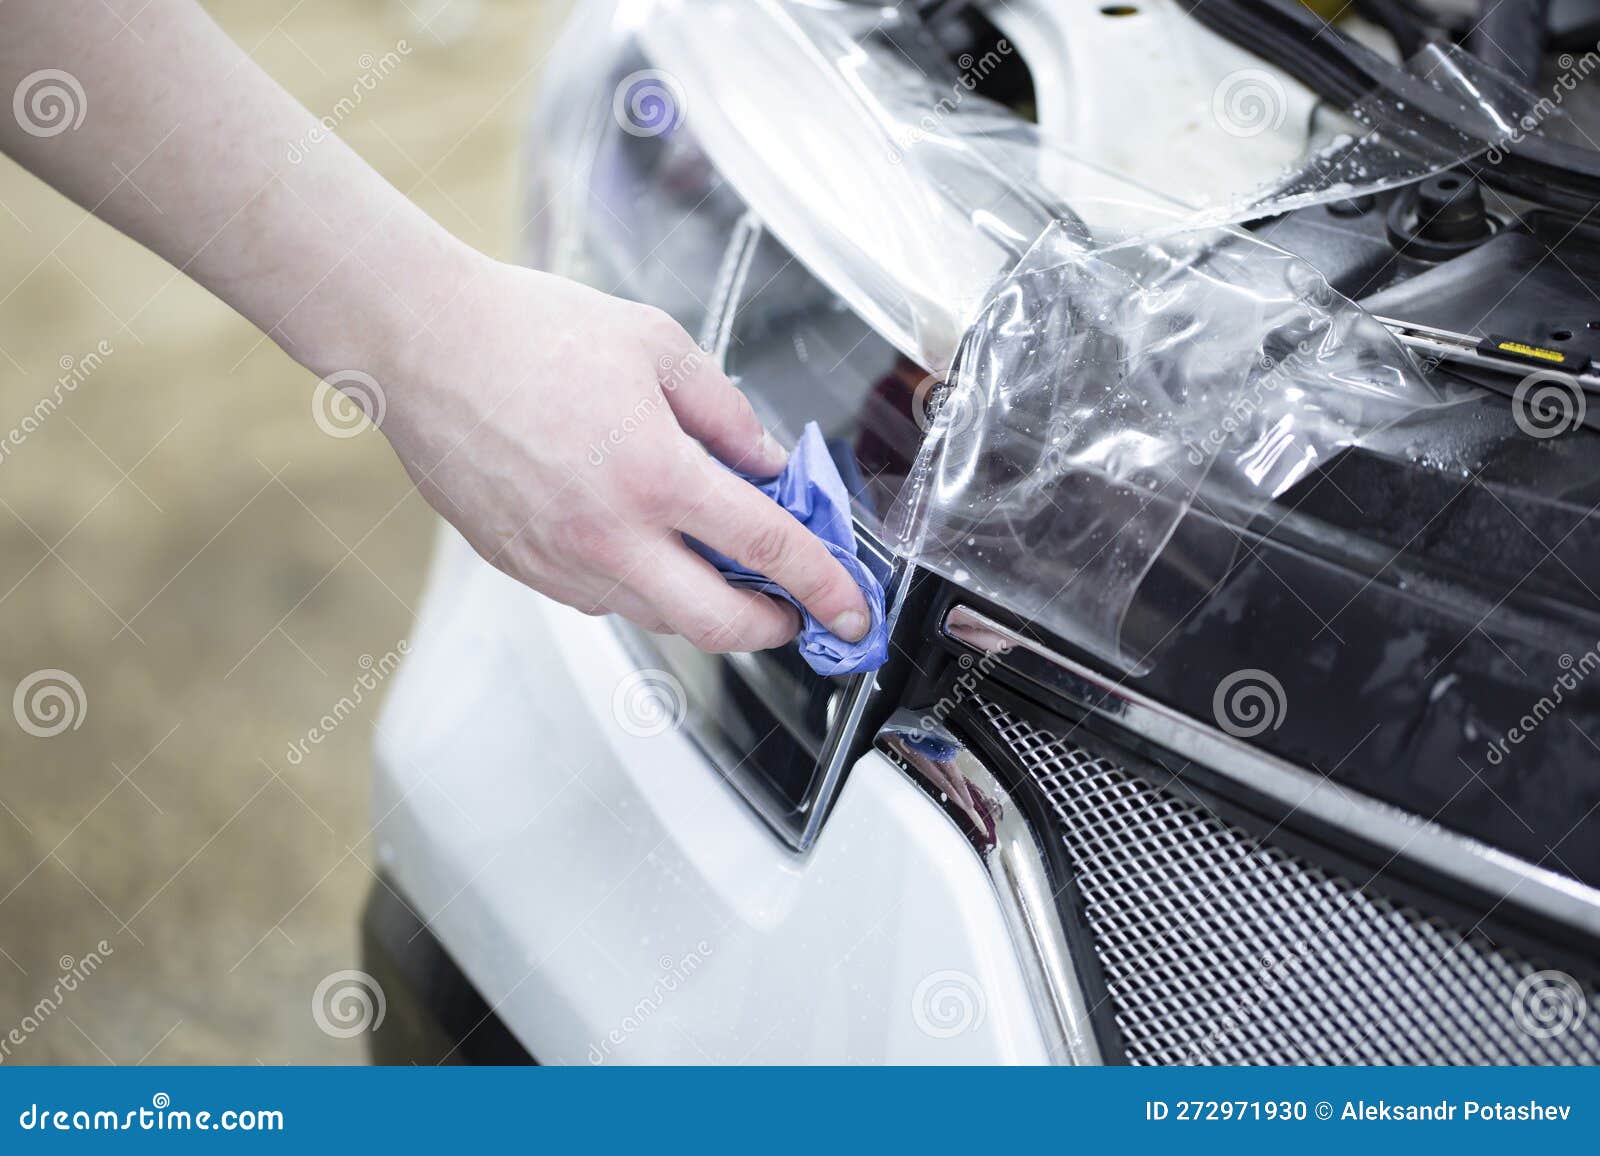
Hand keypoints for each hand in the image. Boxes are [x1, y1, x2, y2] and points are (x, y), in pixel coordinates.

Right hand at [363, 252, 872, 652]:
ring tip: (721, 563)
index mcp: (655, 474)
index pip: (769, 549)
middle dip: (774, 628)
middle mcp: (608, 534)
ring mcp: (560, 560)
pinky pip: (602, 599)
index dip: (824, 586)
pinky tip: (645, 544)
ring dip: (706, 605)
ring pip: (658, 617)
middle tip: (795, 612)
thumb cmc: (527, 331)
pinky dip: (643, 587)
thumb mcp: (657, 345)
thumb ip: (727, 413)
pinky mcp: (522, 566)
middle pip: (717, 624)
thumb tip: (767, 465)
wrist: (421, 341)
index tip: (851, 608)